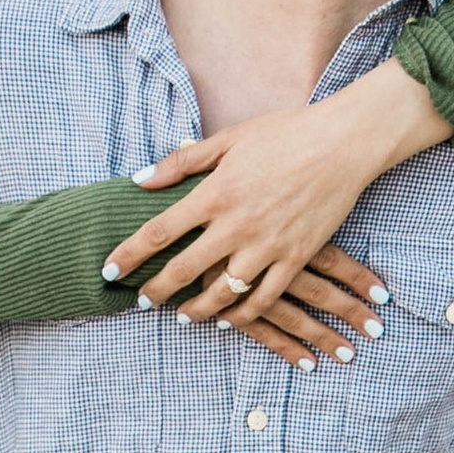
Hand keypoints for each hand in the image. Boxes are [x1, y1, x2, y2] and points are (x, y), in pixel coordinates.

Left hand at [104, 61, 452, 368]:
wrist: (344, 143)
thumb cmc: (286, 133)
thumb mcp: (229, 139)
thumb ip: (183, 162)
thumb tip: (140, 180)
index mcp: (215, 192)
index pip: (158, 231)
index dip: (129, 255)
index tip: (109, 271)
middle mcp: (236, 224)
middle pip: (183, 269)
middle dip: (156, 291)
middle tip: (141, 302)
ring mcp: (267, 245)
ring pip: (222, 292)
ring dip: (198, 309)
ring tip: (185, 316)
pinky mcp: (296, 257)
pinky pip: (264, 297)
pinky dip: (243, 313)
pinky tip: (229, 319)